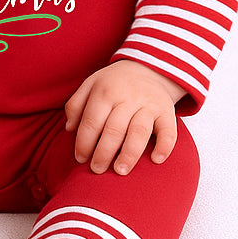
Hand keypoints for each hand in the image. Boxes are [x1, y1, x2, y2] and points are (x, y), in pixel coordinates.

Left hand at [65, 60, 185, 174]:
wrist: (147, 68)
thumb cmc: (113, 83)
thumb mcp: (90, 85)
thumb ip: (76, 105)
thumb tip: (69, 129)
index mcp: (104, 92)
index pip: (91, 121)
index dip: (84, 142)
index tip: (80, 159)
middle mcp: (126, 97)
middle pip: (113, 129)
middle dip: (103, 152)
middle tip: (96, 170)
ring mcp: (148, 104)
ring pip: (139, 132)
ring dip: (129, 153)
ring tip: (120, 171)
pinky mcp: (167, 111)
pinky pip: (168, 130)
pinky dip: (164, 146)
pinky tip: (155, 160)